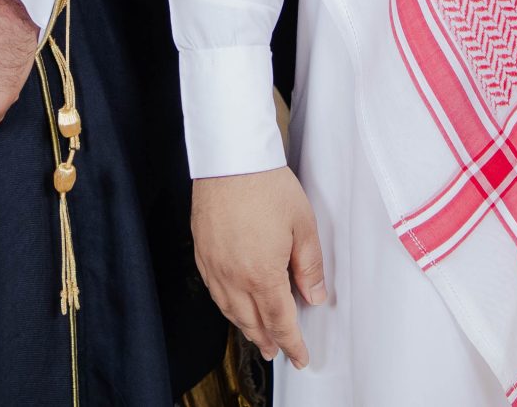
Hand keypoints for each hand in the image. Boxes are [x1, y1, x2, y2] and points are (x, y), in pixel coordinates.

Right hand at [192, 166, 326, 368]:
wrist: (230, 159)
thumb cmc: (266, 186)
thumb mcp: (302, 225)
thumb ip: (309, 266)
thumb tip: (314, 296)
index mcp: (262, 274)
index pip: (280, 321)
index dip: (292, 344)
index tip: (300, 357)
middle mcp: (234, 277)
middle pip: (252, 321)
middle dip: (267, 341)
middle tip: (276, 352)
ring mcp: (214, 265)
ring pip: (229, 309)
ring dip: (245, 327)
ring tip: (256, 336)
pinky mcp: (202, 251)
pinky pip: (213, 290)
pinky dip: (226, 306)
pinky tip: (231, 304)